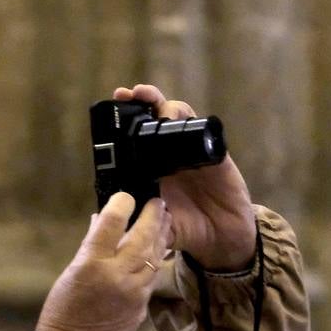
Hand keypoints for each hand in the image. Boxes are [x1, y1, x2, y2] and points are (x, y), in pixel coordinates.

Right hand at [35, 191, 171, 330]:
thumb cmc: (62, 312)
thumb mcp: (70, 274)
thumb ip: (90, 247)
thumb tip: (100, 222)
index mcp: (92, 265)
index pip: (111, 223)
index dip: (121, 204)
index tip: (127, 196)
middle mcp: (117, 276)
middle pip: (142, 237)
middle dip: (152, 216)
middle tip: (158, 202)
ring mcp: (133, 293)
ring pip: (154, 258)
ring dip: (160, 236)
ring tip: (164, 220)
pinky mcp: (141, 308)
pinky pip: (151, 279)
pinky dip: (154, 261)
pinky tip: (156, 251)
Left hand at [113, 84, 256, 270]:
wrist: (220, 237)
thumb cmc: (186, 229)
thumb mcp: (156, 228)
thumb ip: (141, 223)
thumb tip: (117, 221)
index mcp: (150, 168)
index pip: (133, 137)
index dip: (121, 122)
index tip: (109, 109)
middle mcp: (167, 154)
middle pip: (152, 117)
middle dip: (138, 101)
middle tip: (126, 94)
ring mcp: (189, 150)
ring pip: (174, 114)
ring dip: (160, 103)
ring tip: (148, 99)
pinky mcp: (211, 152)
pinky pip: (199, 128)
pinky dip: (188, 120)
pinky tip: (175, 117)